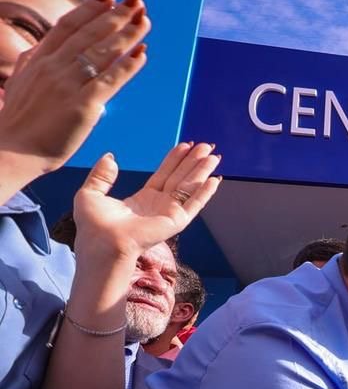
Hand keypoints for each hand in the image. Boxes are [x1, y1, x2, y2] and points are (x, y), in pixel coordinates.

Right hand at [0, 0, 149, 175]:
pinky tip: (142, 53)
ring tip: (145, 19)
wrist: (10, 151)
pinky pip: (110, 80)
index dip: (91, 7)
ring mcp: (67, 84)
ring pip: (101, 51)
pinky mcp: (82, 105)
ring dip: (126, 33)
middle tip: (138, 0)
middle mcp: (53, 66)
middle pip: (89, 33)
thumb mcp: (19, 82)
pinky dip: (127, 65)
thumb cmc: (17, 122)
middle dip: (115, 13)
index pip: (68, 25)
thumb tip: (41, 48)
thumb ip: (32, 63)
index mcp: (38, 59)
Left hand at [73, 142, 221, 261]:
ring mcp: (169, 213)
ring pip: (190, 187)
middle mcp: (159, 206)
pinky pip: (194, 204)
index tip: (185, 145)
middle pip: (181, 178)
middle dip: (193, 162)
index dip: (175, 160)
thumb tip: (110, 157)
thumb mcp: (91, 193)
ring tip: (213, 156)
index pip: (164, 175)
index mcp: (143, 200)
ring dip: (203, 171)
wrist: (103, 243)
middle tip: (206, 146)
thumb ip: (101, 175)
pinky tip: (215, 180)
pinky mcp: (176, 221)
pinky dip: (205, 192)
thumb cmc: (94, 226)